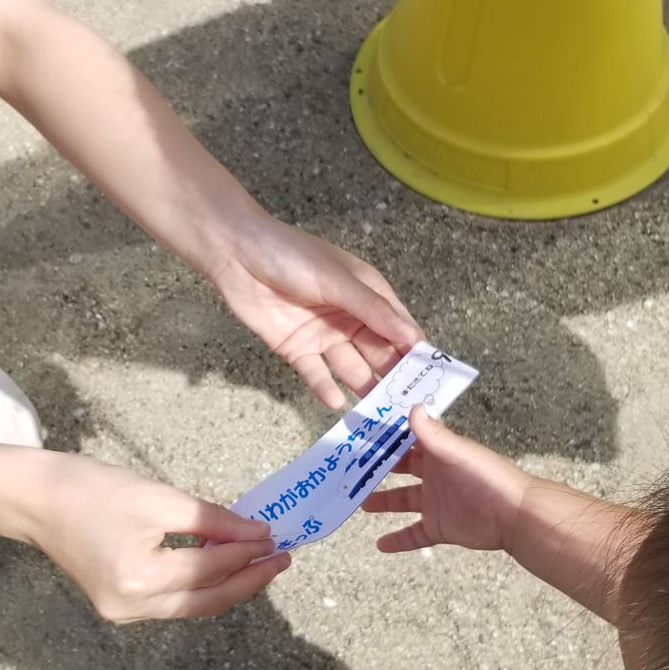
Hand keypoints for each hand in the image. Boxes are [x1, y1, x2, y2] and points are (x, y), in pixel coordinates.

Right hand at [23, 454, 288, 621]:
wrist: (35, 499)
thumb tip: (254, 534)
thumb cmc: (90, 489)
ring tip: (260, 563)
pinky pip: (172, 602)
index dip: (247, 552)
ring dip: (228, 585)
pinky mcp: (119, 606)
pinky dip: (200, 586)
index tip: (276, 536)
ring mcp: (123, 612)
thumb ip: (210, 520)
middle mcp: (131, 606)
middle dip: (248, 580)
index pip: (209, 567)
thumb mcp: (158, 497)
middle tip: (281, 559)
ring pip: (191, 606)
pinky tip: (221, 567)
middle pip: (206, 600)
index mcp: (138, 579)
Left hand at [208, 215, 423, 409]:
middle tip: (408, 407)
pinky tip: (337, 404)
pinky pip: (315, 374)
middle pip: (378, 353)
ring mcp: (324, 335)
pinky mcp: (296, 349)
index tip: (431, 381)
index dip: (415, 353)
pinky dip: (325, 389)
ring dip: (363, 388)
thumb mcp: (338, 280)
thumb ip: (373, 311)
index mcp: (368, 295)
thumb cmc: (292, 256)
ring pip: (350, 368)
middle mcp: (351, 318)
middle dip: (392, 378)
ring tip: (378, 415)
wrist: (236, 254)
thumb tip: (414, 338)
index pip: (400, 329)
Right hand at [361, 407, 534, 553]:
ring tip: (359, 503)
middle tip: (350, 469)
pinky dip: (398, 540)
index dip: (384, 438)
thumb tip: (412, 406)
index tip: (359, 433)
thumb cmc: (488, 478)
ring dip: (383, 502)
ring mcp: (435, 503)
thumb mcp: (457, 453)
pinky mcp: (439, 528)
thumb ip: (433, 434)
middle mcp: (434, 476)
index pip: (406, 441)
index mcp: (438, 453)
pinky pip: (414, 534)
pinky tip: (380, 544)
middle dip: (378, 469)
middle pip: (400, 471)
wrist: (515, 515)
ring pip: (403, 501)